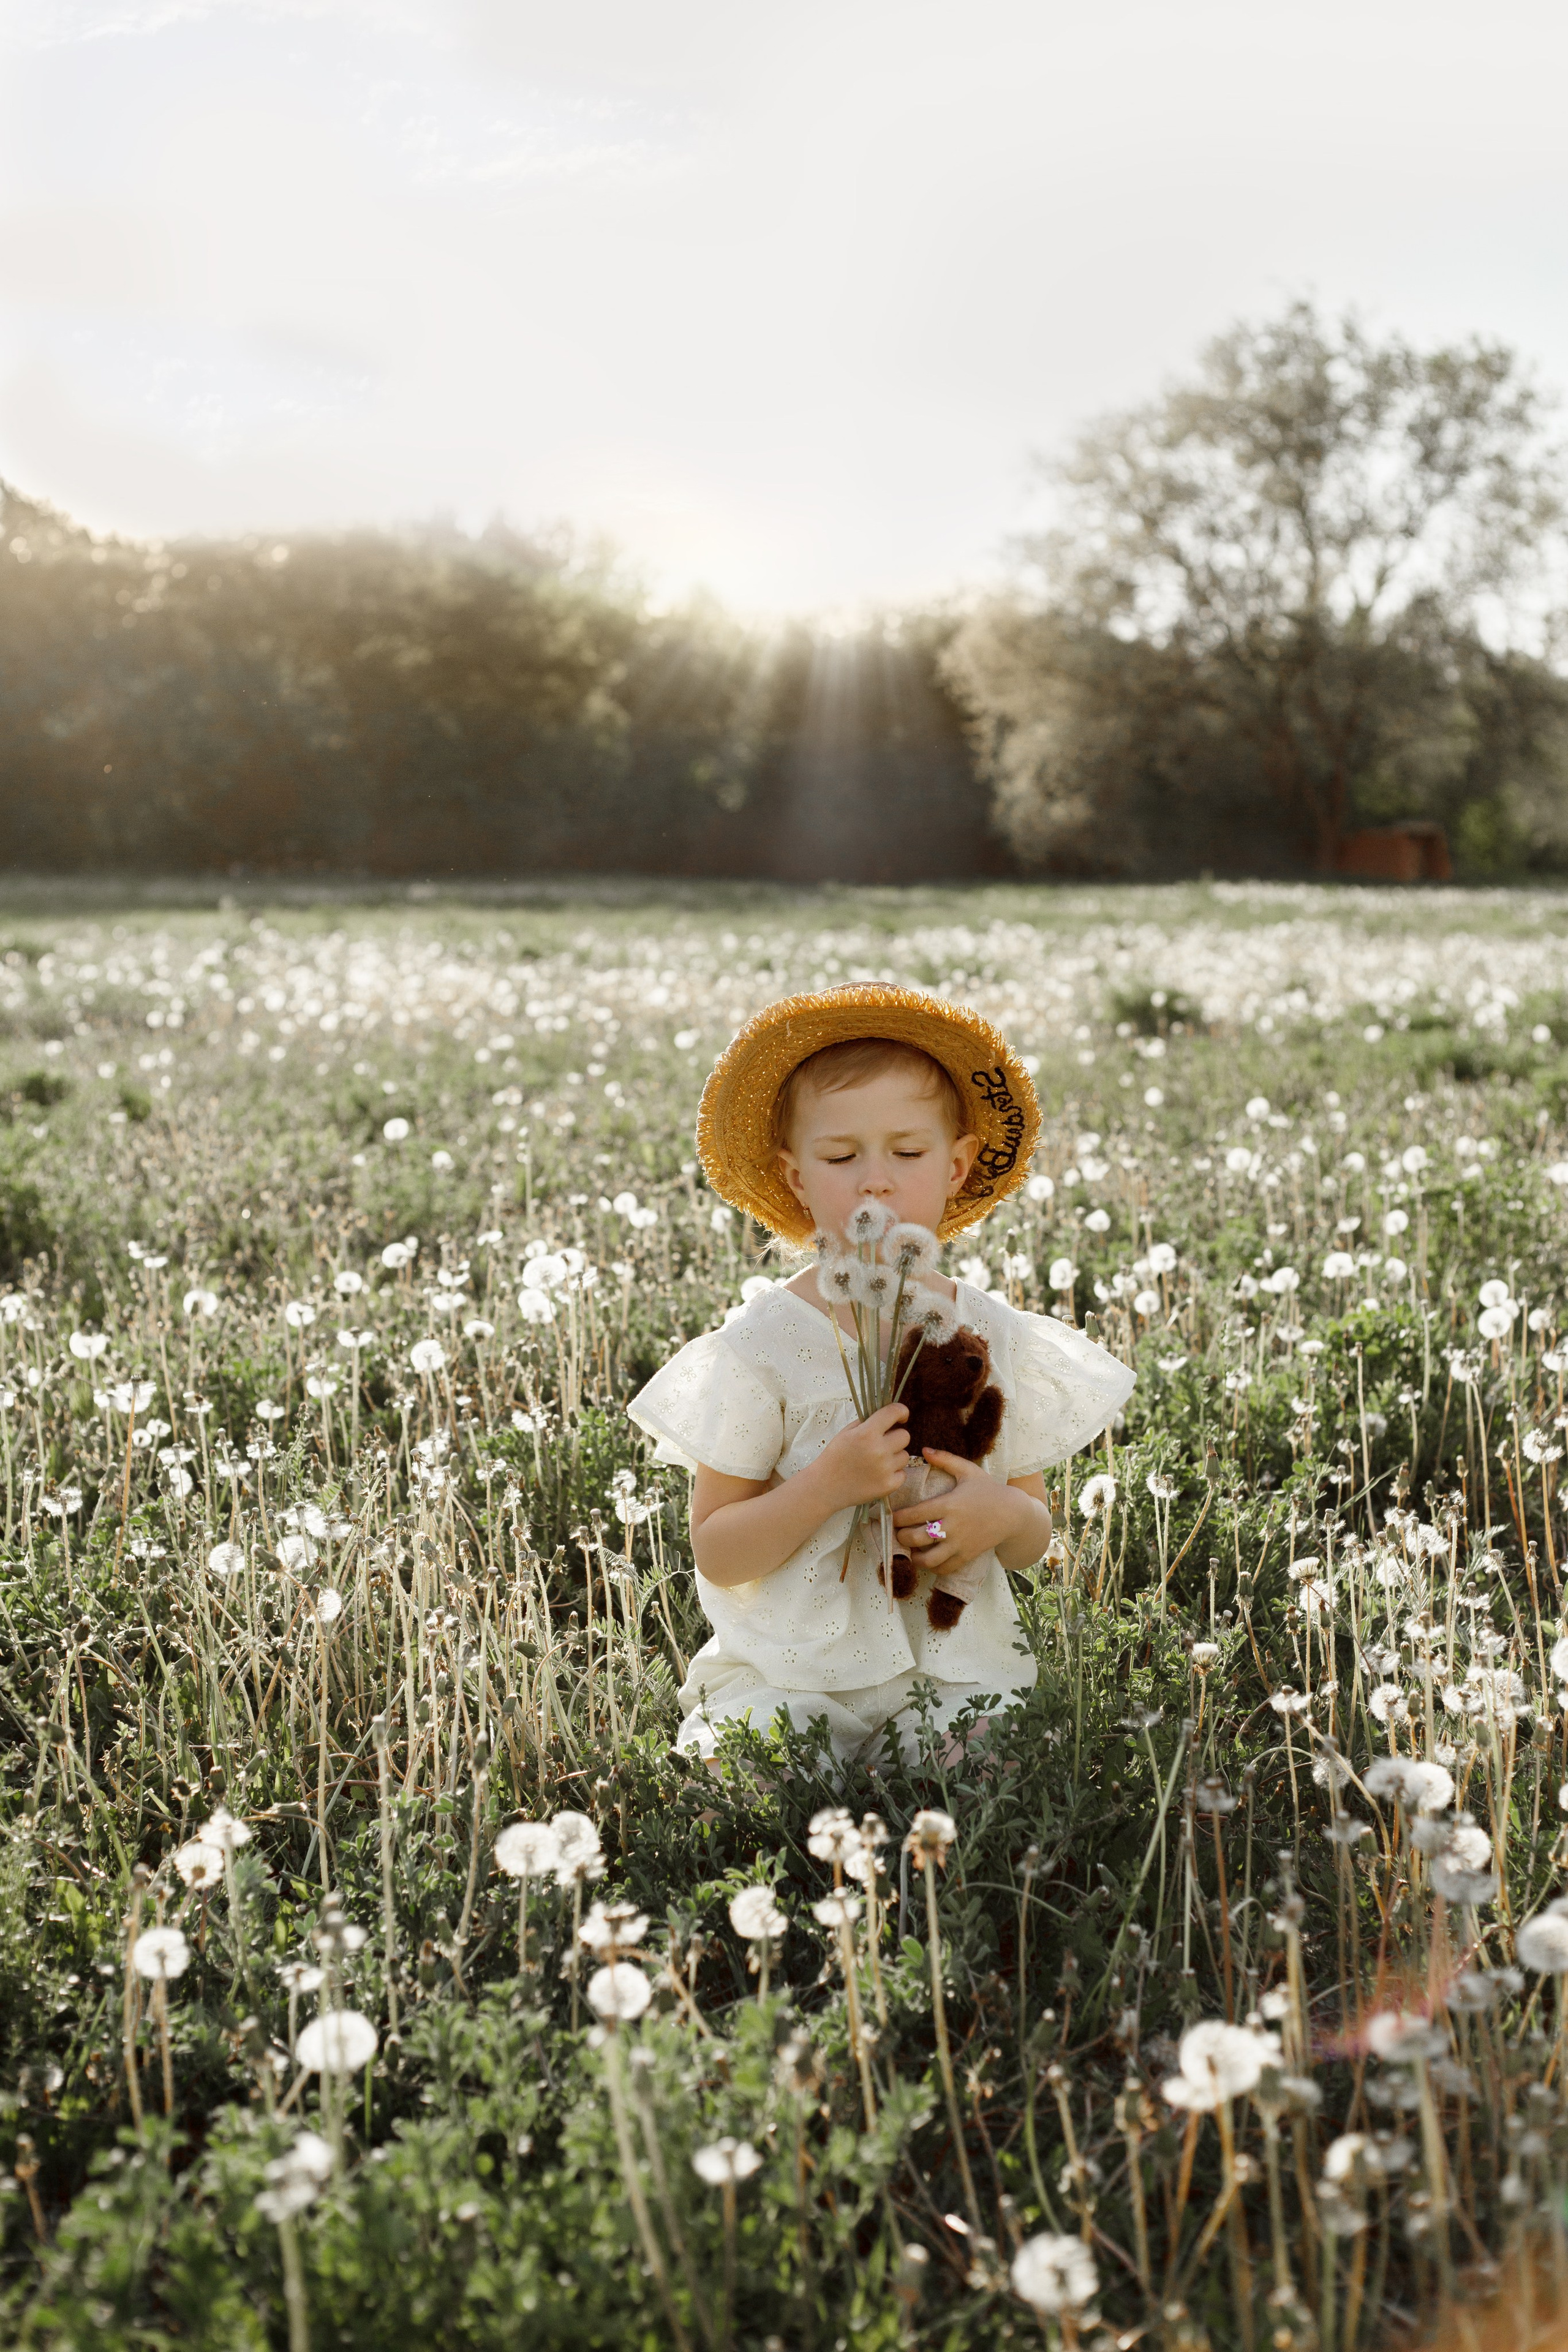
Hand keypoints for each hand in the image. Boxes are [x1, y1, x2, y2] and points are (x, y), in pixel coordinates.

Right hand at [816, 1401, 909, 1509]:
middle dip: (895, 1437)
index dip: (901, 1411)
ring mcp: (885, 1469)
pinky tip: (879, 1474)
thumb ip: (867, 1422)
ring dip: (894, 1456)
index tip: (901, 1416)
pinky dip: (893, 1473)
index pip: (895, 1412)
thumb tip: (887, 1416)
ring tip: (877, 1461)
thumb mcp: (846, 1433)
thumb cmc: (834, 1457)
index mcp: (866, 1433)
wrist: (825, 1487)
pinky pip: (902, 1473)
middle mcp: (878, 1450)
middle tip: (882, 1443)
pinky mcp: (888, 1485)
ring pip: (905, 1455)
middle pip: (905, 1436)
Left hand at [890, 1448, 1024, 1575]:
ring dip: (915, 1557)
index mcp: (949, 1504)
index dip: (899, 1518)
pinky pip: (945, 1568)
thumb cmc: (988, 1489)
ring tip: (911, 1551)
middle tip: (898, 1533)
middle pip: (917, 1538)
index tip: (893, 1517)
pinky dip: (933, 1567)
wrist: (1013, 1513)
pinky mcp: (967, 1556)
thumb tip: (924, 1449)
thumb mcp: (968, 1471)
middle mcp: (952, 1526)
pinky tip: (928, 1559)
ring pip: (929, 1559)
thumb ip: (945, 1459)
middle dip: (902, 1537)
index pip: (916, 1514)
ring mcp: (960, 1544)